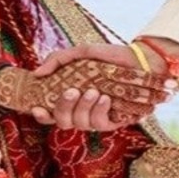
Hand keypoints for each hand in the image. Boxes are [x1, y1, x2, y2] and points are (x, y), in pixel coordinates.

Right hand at [30, 40, 178, 129]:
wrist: (141, 62)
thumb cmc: (110, 58)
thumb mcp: (82, 52)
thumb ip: (58, 60)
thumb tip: (37, 74)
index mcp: (70, 98)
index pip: (49, 114)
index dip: (41, 116)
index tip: (38, 107)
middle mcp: (80, 111)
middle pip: (62, 121)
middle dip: (64, 108)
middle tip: (72, 91)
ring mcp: (95, 118)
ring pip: (80, 124)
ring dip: (84, 108)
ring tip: (93, 91)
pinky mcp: (112, 122)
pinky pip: (100, 124)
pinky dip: (100, 112)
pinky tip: (105, 98)